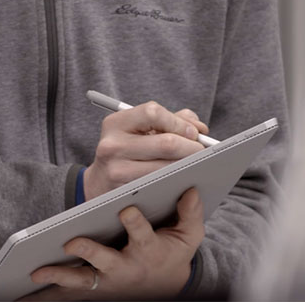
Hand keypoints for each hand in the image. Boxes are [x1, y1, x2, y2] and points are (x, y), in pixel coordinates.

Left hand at [22, 188, 204, 300]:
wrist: (165, 288)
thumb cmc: (173, 254)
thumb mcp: (189, 237)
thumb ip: (190, 213)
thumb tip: (191, 188)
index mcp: (148, 250)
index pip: (141, 234)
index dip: (134, 221)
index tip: (127, 208)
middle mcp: (126, 267)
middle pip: (105, 261)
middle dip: (89, 252)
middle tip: (71, 242)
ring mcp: (108, 280)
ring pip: (82, 280)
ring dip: (60, 277)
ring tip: (35, 273)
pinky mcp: (94, 289)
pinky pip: (69, 293)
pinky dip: (48, 294)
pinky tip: (25, 290)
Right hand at [84, 102, 210, 199]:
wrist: (101, 183)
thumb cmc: (128, 151)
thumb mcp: (140, 130)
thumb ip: (171, 121)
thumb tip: (200, 129)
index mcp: (115, 123)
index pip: (153, 112)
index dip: (178, 122)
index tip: (193, 132)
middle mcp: (112, 145)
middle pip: (165, 142)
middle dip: (191, 146)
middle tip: (202, 151)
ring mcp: (117, 170)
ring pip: (166, 167)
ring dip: (187, 165)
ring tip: (197, 164)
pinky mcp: (124, 192)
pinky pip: (160, 185)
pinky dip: (176, 180)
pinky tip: (184, 177)